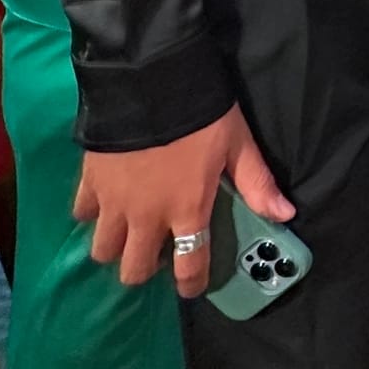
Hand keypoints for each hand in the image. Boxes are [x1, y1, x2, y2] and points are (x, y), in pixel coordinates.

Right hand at [73, 104, 294, 297]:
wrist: (150, 82)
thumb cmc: (202, 115)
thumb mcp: (238, 145)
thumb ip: (257, 183)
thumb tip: (285, 214)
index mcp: (187, 211)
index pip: (188, 266)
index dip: (192, 284)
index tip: (193, 286)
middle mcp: (146, 217)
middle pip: (133, 271)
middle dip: (146, 269)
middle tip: (159, 250)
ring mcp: (112, 203)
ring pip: (102, 251)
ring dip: (117, 247)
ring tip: (131, 229)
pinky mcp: (89, 183)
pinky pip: (83, 215)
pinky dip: (93, 214)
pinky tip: (108, 200)